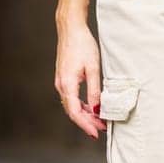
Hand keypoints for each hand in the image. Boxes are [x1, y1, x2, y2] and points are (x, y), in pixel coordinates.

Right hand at [54, 18, 106, 138]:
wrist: (70, 28)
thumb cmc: (82, 44)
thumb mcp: (93, 68)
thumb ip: (95, 90)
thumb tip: (98, 109)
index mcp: (67, 84)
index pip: (75, 112)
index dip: (86, 125)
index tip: (96, 133)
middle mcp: (61, 85)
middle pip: (73, 111)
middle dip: (87, 122)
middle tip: (102, 129)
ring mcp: (61, 82)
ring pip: (72, 105)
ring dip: (85, 114)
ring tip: (100, 120)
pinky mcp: (63, 78)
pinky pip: (71, 97)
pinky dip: (81, 105)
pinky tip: (92, 106)